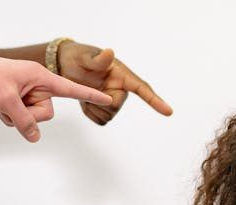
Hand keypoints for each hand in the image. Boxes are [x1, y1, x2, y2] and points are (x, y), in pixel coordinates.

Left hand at [0, 46, 111, 141]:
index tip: (109, 99)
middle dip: (29, 115)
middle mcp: (36, 84)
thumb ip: (24, 122)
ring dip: (16, 116)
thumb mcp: (5, 101)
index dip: (91, 95)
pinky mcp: (16, 99)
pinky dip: (8, 116)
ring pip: (33, 118)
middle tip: (9, 103)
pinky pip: (21, 118)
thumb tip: (34, 137)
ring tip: (0, 102)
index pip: (71, 89)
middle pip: (47, 113)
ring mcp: (25, 92)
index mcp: (40, 77)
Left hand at [57, 41, 172, 124]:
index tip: (169, 112)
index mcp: (122, 76)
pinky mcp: (105, 110)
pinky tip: (85, 100)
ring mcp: (114, 101)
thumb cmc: (78, 57)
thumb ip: (98, 59)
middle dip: (100, 101)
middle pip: (116, 107)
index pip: (142, 89)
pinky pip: (100, 120)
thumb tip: (109, 52)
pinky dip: (89, 112)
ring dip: (93, 107)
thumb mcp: (85, 56)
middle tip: (86, 86)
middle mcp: (122, 90)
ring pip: (108, 116)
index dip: (155, 101)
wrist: (66, 66)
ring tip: (85, 91)